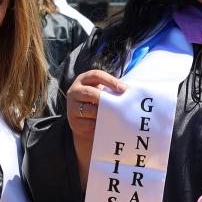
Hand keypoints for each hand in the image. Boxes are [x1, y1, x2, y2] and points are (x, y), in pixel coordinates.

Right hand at [65, 70, 124, 189]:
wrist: (86, 123)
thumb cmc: (99, 104)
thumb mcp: (103, 93)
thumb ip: (112, 90)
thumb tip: (130, 91)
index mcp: (83, 80)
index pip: (96, 75)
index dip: (110, 81)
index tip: (123, 89)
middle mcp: (74, 91)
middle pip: (89, 92)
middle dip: (105, 98)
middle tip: (119, 104)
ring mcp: (71, 107)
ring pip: (89, 109)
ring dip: (102, 113)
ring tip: (114, 116)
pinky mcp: (73, 122)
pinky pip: (88, 123)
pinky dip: (98, 125)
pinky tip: (106, 126)